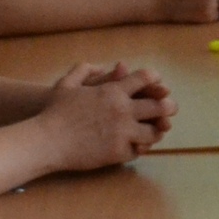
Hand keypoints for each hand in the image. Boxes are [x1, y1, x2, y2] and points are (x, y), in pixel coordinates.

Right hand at [36, 62, 174, 170]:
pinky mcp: (118, 152)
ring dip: (156, 131)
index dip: (155, 80)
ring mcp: (123, 132)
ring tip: (156, 130)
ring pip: (153, 132)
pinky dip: (138, 148)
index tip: (159, 85)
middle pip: (159, 106)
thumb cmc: (54, 112)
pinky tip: (137, 146)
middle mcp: (123, 110)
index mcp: (113, 91)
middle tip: (171, 109)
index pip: (146, 78)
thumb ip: (83, 70)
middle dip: (168, 107)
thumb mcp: (66, 84)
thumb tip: (100, 66)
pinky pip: (138, 151)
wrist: (47, 141)